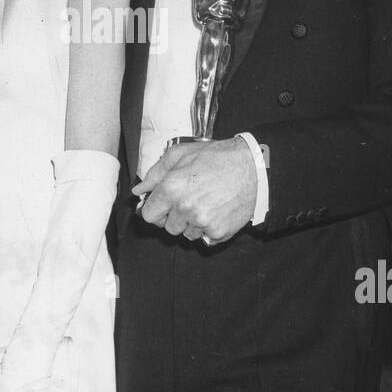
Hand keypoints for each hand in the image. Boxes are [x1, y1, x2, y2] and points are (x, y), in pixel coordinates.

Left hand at [133, 136, 255, 243]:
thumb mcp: (181, 154)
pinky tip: (218, 210)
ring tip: (207, 202)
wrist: (253, 168)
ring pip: (186, 234)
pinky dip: (209, 228)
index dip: (155, 210)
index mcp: (172, 188)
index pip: (148, 215)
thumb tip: (138, 191)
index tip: (164, 205)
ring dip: (192, 223)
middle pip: (168, 227)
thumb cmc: (217, 157)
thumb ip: (155, 173)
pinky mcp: (218, 232)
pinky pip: (205, 238)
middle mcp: (185, 208)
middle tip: (191, 199)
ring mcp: (202, 222)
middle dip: (175, 216)